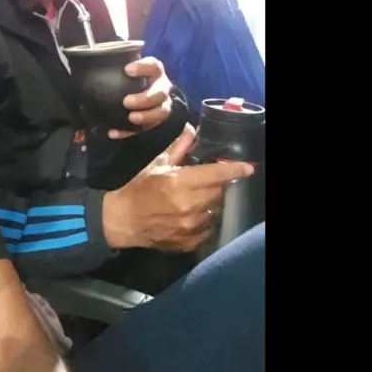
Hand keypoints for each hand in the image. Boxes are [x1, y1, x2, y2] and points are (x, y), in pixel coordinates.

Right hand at [102, 129, 253, 250]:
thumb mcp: (157, 164)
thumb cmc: (139, 189)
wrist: (123, 220)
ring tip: (194, 200)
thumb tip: (191, 128)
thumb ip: (178, 147)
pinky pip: (208, 229)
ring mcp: (190, 226)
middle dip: (215, 185)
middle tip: (202, 183)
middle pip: (219, 192)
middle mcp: (188, 205)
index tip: (247, 168)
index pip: (216, 175)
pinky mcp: (189, 242)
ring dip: (209, 204)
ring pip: (215, 211)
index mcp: (180, 182)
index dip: (234, 170)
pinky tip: (191, 216)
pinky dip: (204, 221)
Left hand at [109, 56, 172, 138]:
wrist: (134, 93)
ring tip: (131, 118)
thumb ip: (112, 67)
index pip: (154, 66)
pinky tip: (114, 132)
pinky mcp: (154, 121)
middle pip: (160, 93)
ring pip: (161, 112)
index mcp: (154, 71)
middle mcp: (161, 87)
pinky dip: (129, 132)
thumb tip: (82, 61)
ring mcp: (160, 105)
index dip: (143, 67)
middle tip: (126, 101)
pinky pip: (145, 129)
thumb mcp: (121, 69)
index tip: (127, 70)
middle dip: (145, 98)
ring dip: (146, 116)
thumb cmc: (126, 78)